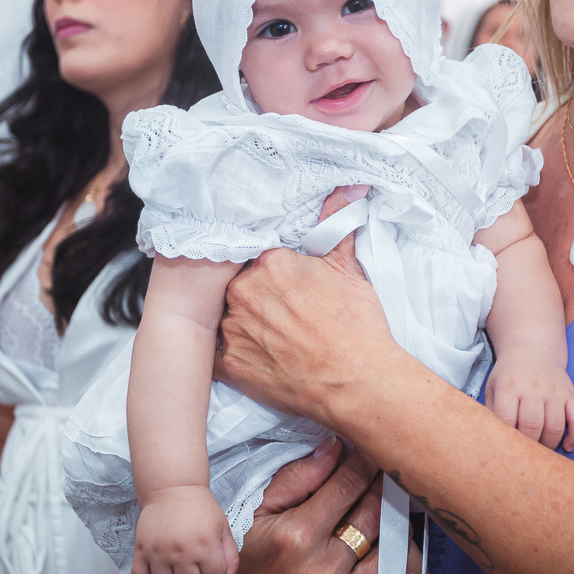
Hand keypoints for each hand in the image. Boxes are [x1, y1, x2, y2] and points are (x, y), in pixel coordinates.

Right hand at [132, 485, 238, 573]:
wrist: (173, 488)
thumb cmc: (201, 508)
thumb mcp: (223, 527)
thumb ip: (230, 556)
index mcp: (204, 543)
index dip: (216, 573)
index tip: (212, 563)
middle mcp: (180, 550)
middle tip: (196, 569)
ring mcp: (158, 552)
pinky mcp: (142, 551)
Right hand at [203, 437, 390, 573]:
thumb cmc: (242, 565)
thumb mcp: (255, 515)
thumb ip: (295, 480)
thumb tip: (334, 448)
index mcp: (295, 537)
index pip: (348, 487)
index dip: (365, 464)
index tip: (373, 453)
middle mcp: (318, 573)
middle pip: (373, 519)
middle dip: (385, 492)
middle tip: (392, 477)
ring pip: (386, 559)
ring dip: (394, 534)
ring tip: (394, 518)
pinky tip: (402, 568)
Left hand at [217, 187, 398, 423]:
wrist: (357, 384)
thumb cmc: (357, 327)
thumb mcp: (348, 269)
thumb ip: (336, 225)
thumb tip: (348, 190)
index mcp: (269, 263)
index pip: (259, 256)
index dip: (273, 271)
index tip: (285, 283)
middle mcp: (243, 292)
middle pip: (239, 285)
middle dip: (256, 295)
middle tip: (283, 311)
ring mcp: (232, 329)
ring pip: (226, 316)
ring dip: (242, 322)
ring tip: (274, 336)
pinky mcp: (229, 365)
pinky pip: (216, 353)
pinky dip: (231, 354)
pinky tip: (254, 356)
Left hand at [486, 358, 573, 451]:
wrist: (532, 349)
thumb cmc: (509, 375)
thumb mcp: (493, 387)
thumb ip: (490, 412)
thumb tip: (490, 441)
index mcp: (509, 387)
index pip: (507, 419)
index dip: (507, 440)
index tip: (507, 451)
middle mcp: (533, 388)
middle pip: (533, 425)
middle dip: (529, 446)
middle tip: (526, 456)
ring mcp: (554, 391)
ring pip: (556, 426)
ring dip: (549, 445)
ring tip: (542, 453)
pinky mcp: (571, 394)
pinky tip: (568, 446)